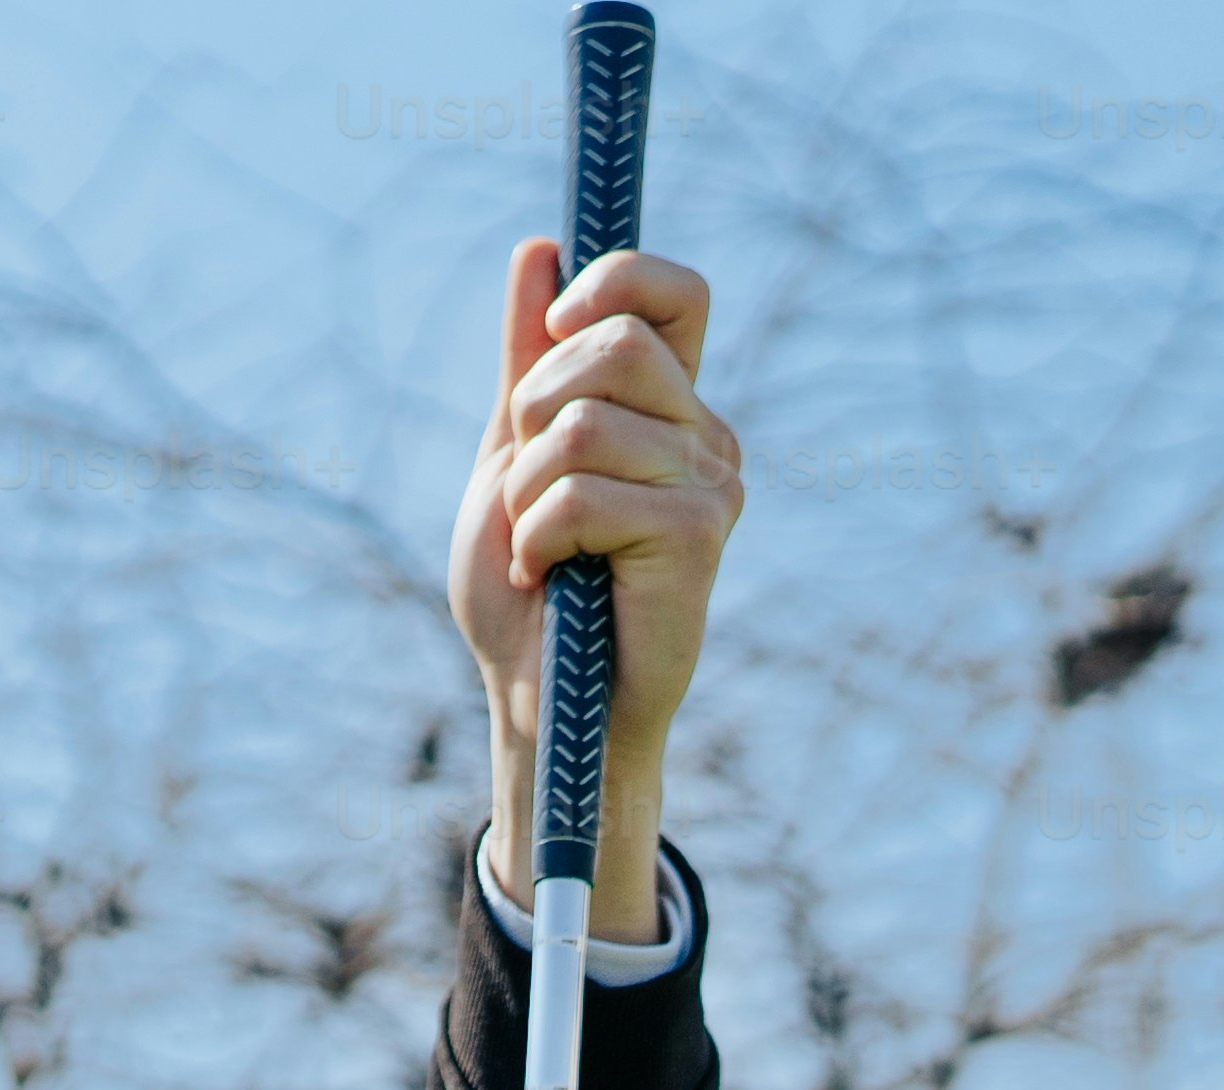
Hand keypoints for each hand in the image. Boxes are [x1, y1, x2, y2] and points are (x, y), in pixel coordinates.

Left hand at [453, 238, 738, 908]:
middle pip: (613, 343)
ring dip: (526, 491)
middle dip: (534, 408)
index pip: (675, 292)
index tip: (550, 335)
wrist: (544, 703)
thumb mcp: (510, 460)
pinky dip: (539, 537)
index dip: (614, 279)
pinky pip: (584, 494)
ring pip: (584, 424)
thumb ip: (524, 363)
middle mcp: (704, 433)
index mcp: (668, 405)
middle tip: (529, 486)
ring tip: (538, 546)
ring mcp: (712, 482)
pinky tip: (553, 576)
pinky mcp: (699, 535)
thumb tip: (539, 251)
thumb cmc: (530, 594)